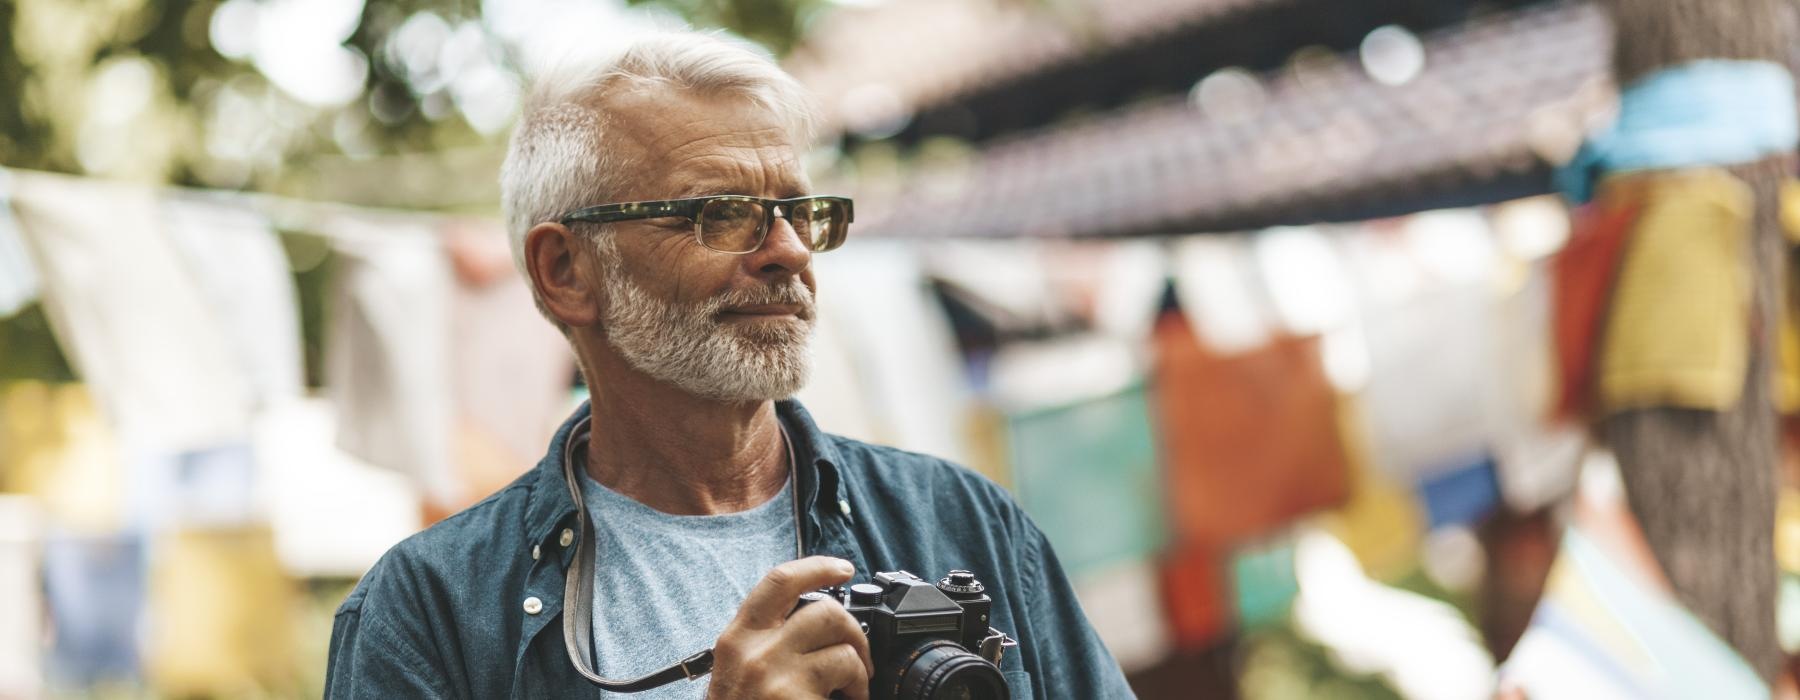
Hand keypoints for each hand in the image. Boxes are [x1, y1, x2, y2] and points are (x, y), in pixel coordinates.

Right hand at [707, 556, 872, 698]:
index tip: (842, 568)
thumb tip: (812, 624)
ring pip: (842, 645)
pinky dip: (859, 689)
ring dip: (860, 665)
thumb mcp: (738, 675)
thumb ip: (766, 644)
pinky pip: (848, 678)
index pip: (778, 582)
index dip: (816, 567)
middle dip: (853, 630)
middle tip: (859, 655)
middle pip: (823, 611)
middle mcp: (754, 650)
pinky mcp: (797, 698)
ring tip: (856, 688)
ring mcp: (776, 675)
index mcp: (736, 639)